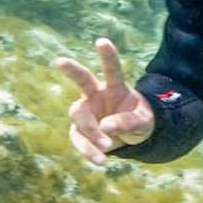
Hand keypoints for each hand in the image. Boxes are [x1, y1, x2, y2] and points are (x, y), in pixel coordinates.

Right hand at [55, 37, 154, 165]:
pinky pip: (79, 140)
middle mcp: (97, 96)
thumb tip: (106, 128)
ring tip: (108, 147)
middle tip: (60, 61)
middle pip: (82, 81)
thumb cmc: (139, 121)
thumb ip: (128, 122)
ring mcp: (86, 112)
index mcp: (116, 87)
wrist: (130, 137)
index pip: (112, 70)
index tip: (102, 41)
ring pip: (79, 117)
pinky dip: (88, 151)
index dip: (107, 56)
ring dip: (92, 133)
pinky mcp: (80, 131)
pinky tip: (100, 160)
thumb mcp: (143, 122)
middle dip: (72, 70)